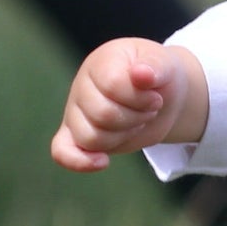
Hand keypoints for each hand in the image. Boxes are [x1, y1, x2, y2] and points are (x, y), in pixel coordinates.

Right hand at [51, 39, 206, 171]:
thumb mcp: (164, 64)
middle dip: (135, 117)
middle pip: (102, 115)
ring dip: (123, 135)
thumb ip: (155, 66)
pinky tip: (103, 162)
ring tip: (136, 121)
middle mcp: (82, 86)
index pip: (113, 85)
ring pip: (91, 137)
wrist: (160, 93)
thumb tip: (141, 74)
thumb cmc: (158, 75)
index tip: (156, 97)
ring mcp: (76, 112)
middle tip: (148, 109)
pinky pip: (62, 152)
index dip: (140, 98)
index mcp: (101, 63)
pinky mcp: (77, 136)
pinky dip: (80, 162)